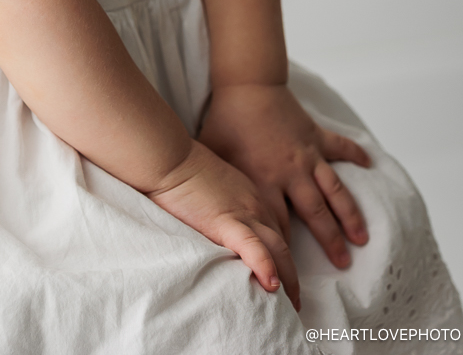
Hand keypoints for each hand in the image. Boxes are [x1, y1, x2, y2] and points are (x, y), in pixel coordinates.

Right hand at [147, 139, 299, 309]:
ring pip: (278, 250)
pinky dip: (265, 266)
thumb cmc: (181, 168)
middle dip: (292, 275)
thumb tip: (217, 223)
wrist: (169, 156)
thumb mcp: (212, 186)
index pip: (276, 231)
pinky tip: (272, 285)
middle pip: (284, 244)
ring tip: (291, 306)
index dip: (282, 257)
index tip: (283, 277)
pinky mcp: (226, 221)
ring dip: (288, 280)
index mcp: (251, 196)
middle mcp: (256, 205)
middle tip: (294, 301)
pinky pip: (253, 247)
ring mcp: (244, 213)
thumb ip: (221, 204)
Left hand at [197, 84, 370, 268]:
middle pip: (316, 214)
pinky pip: (341, 147)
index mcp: (265, 181)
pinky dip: (356, 155)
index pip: (279, 224)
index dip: (286, 249)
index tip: (294, 266)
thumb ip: (217, 183)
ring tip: (362, 237)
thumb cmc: (225, 119)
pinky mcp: (315, 134)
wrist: (246, 85)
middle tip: (344, 264)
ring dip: (349, 214)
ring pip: (335, 190)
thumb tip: (203, 207)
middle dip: (330, 241)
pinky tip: (370, 165)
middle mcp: (291, 172)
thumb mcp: (214, 155)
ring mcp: (307, 154)